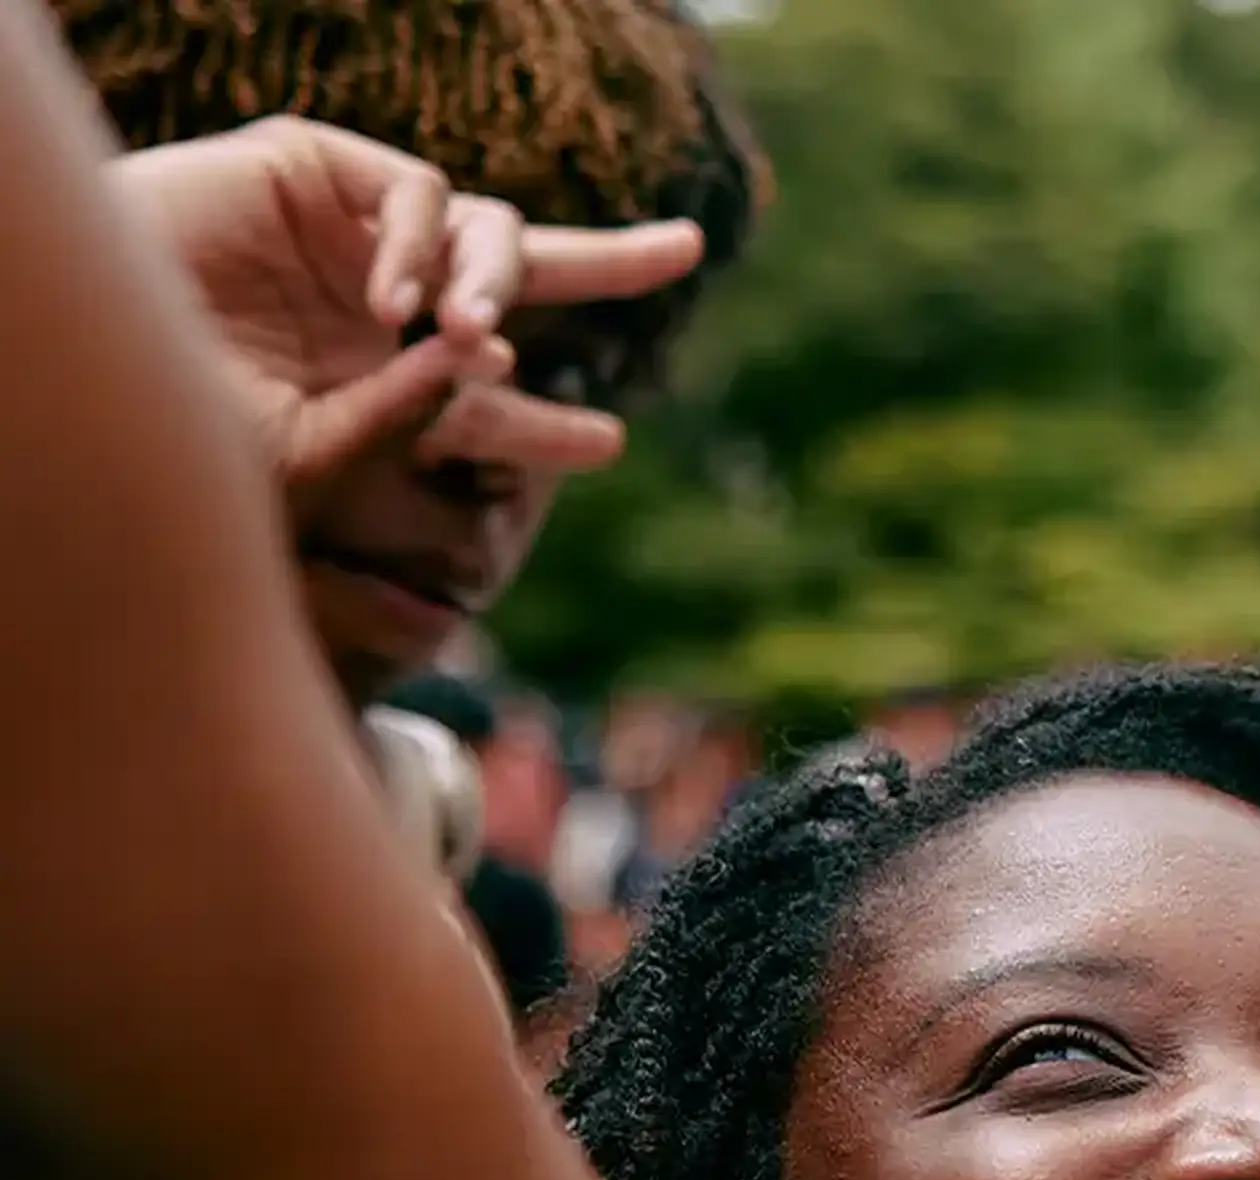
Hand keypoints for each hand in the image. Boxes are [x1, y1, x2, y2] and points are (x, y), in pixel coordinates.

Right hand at [109, 117, 703, 511]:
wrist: (103, 350)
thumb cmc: (190, 414)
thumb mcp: (318, 453)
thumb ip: (411, 421)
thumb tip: (501, 367)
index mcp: (389, 377)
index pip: (499, 394)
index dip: (554, 423)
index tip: (609, 444)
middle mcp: (388, 300)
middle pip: (525, 269)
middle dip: (611, 259)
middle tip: (682, 254)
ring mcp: (358, 233)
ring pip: (489, 230)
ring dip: (499, 281)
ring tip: (472, 336)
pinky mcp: (320, 171)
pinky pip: (422, 192)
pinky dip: (427, 245)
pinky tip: (399, 305)